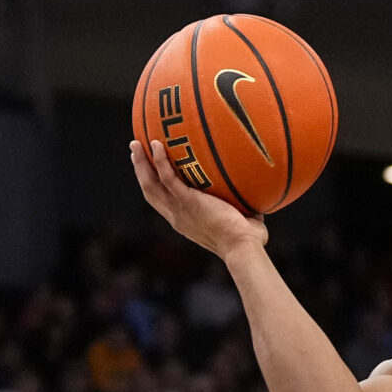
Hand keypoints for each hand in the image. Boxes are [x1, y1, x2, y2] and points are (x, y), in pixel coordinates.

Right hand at [128, 139, 267, 260]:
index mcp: (185, 221)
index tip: (150, 170)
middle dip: (140, 170)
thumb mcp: (241, 219)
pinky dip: (160, 160)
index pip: (162, 202)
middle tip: (136, 150)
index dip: (154, 185)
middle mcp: (177, 216)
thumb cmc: (249, 241)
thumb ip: (241, 205)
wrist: (244, 248)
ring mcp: (179, 209)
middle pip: (150, 191)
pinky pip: (167, 177)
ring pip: (151, 183)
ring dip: (141, 163)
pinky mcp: (187, 202)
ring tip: (136, 143)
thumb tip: (255, 189)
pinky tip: (157, 144)